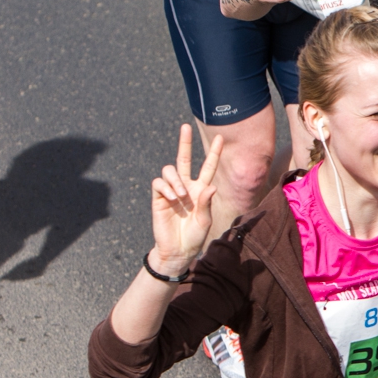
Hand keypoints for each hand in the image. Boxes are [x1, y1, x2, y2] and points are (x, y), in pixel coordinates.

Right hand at [150, 125, 219, 274]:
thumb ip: (206, 203)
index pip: (208, 167)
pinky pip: (159, 184)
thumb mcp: (204, 220)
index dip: (213, 153)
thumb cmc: (194, 236)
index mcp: (201, 189)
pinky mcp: (158, 198)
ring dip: (176, 180)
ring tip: (180, 196)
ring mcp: (171, 191)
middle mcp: (186, 186)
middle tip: (185, 127)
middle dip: (184, 143)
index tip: (220, 138)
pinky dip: (166, 188)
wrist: (177, 250)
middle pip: (184, 159)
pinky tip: (172, 199)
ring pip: (170, 170)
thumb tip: (211, 187)